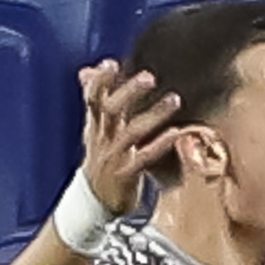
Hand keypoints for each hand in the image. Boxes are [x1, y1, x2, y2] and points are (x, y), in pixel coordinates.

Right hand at [72, 61, 182, 221]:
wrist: (95, 201)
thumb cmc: (101, 159)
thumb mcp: (94, 129)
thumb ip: (96, 100)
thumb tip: (87, 70)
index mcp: (95, 126)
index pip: (92, 99)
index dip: (99, 82)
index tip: (110, 64)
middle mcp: (102, 139)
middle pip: (111, 111)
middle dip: (128, 93)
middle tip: (149, 77)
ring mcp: (113, 157)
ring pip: (132, 132)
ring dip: (154, 114)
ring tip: (175, 99)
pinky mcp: (126, 175)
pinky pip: (144, 158)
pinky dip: (160, 144)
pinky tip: (177, 132)